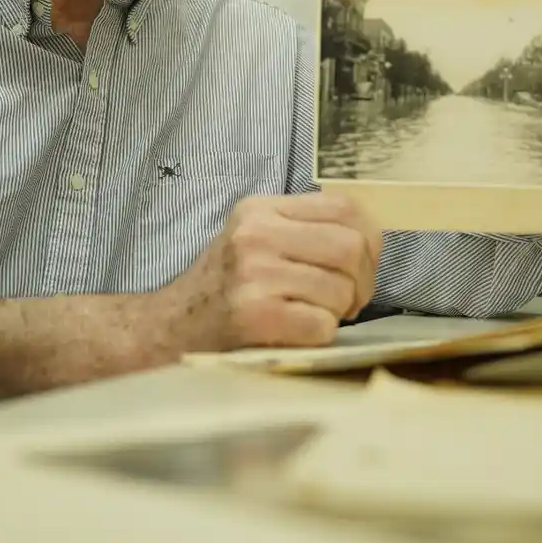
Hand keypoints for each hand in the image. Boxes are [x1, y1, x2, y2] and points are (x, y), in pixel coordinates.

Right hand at [167, 193, 381, 349]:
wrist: (172, 328)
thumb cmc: (225, 287)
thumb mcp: (255, 239)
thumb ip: (304, 228)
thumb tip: (370, 240)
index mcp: (261, 209)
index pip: (345, 207)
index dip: (369, 240)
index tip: (360, 265)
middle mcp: (256, 235)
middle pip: (350, 248)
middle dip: (362, 281)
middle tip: (347, 300)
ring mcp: (254, 274)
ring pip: (341, 290)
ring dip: (337, 312)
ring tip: (312, 314)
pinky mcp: (255, 315)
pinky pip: (322, 325)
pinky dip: (320, 335)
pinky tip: (296, 332)